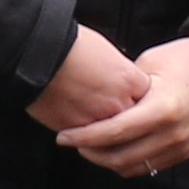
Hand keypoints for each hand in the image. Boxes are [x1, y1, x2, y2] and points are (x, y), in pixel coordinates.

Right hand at [26, 24, 148, 135]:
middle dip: (127, 120)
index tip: (132, 98)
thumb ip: (121, 74)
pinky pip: (89, 142)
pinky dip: (87, 139)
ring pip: (112, 138)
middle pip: (133, 121)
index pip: (146, 98)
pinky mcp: (77, 131)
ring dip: (108, 136)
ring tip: (103, 133)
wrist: (42, 55)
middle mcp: (118, 103)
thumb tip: (121, 85)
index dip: (138, 98)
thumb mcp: (110, 54)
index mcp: (130, 81)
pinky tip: (84, 134)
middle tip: (121, 118)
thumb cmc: (73, 46)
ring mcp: (98, 120)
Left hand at [56, 34, 188, 176]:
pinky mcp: (186, 152)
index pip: (114, 133)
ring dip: (108, 160)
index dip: (84, 137)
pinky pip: (149, 166)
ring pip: (132, 168)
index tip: (63, 136)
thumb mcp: (152, 63)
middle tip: (73, 141)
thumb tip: (99, 105)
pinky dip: (128, 161)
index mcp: (162, 109)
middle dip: (90, 152)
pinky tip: (116, 147)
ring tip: (91, 146)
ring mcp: (180, 147)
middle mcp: (172, 134)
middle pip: (119, 157)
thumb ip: (126, 89)